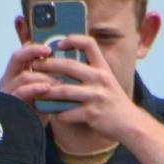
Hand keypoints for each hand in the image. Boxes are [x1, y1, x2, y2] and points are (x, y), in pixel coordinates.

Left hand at [0, 37, 143, 143]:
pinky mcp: (92, 114)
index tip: (59, 43)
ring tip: (36, 90)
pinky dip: (58, 113)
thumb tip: (66, 64)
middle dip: (49, 65)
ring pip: (65, 91)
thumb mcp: (106, 80)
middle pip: (70, 66)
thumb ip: (90, 71)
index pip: (89, 44)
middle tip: (35, 66)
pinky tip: (52, 113)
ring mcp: (96, 96)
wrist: (129, 123)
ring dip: (48, 91)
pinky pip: (68, 112)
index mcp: (103, 68)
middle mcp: (100, 79)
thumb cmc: (113, 101)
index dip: (73, 40)